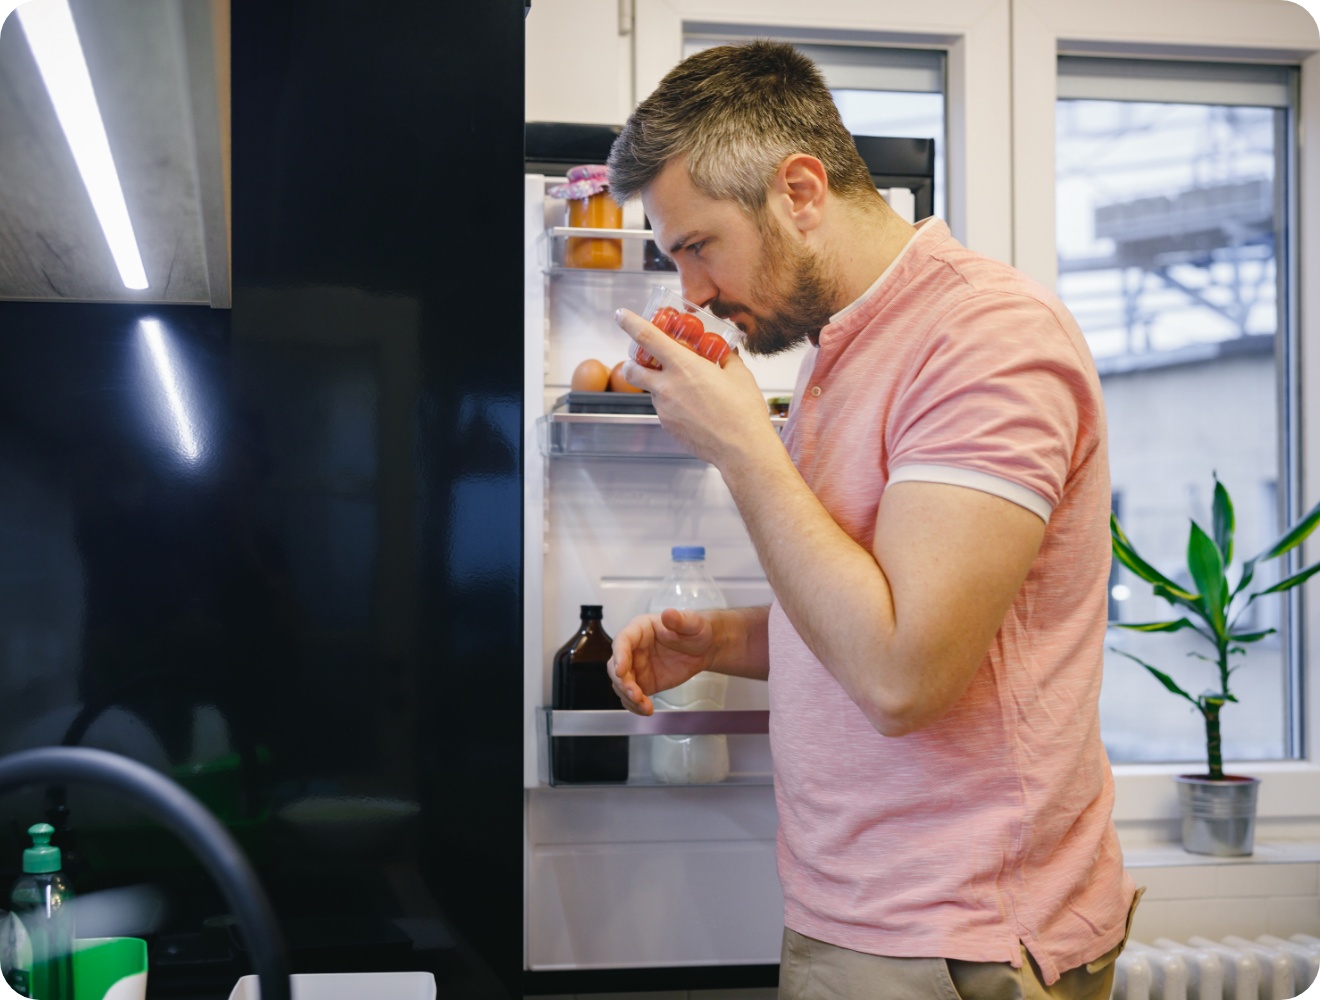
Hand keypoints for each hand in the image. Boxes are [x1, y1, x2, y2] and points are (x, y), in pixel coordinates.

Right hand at [607, 608, 715, 714]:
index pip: (622, 641)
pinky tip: (647, 710)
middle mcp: (633, 649)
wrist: (704, 648)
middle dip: (622, 682)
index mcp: (640, 629)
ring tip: (644, 706)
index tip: (621, 670)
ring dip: (628, 697)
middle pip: (615, 666)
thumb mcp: (692, 623)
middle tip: (636, 694)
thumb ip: (680, 619)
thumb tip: (668, 614)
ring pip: (621, 684)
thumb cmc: (695, 630)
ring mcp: (636, 667)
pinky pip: (632, 696)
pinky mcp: (643, 682)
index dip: (619, 655)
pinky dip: (635, 706)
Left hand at [613, 308, 780, 467]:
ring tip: (686, 390)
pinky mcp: (667, 426)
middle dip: (631, 363)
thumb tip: (725, 352)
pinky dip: (672, 404)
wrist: (741, 450)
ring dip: (659, 385)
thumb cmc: (743, 412)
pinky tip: (694, 409)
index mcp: (684, 366)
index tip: (620, 315)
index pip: (648, 338)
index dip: (630, 323)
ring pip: (650, 391)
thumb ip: (726, 358)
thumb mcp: (739, 375)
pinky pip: (663, 410)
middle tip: (643, 360)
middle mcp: (667, 387)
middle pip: (631, 370)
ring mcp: (664, 409)